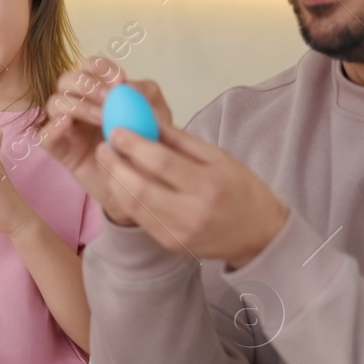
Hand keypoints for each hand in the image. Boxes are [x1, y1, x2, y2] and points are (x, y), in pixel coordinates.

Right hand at [40, 57, 172, 226]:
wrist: (141, 184)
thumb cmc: (145, 147)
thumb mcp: (156, 118)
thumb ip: (145, 98)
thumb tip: (126, 86)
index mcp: (100, 91)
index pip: (89, 66)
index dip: (100, 67)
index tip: (119, 79)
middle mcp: (79, 103)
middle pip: (67, 79)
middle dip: (87, 85)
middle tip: (109, 99)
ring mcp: (67, 126)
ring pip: (54, 103)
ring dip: (77, 105)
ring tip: (101, 119)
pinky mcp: (60, 149)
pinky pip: (44, 135)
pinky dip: (53, 127)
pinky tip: (69, 125)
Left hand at [101, 123, 288, 267]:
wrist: (259, 236)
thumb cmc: (242, 190)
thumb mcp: (220, 157)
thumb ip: (181, 140)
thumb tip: (147, 120)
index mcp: (208, 185)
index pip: (161, 162)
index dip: (134, 144)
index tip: (117, 130)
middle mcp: (192, 212)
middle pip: (140, 187)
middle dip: (114, 164)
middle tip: (104, 146)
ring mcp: (178, 232)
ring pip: (133, 205)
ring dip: (113, 181)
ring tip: (106, 161)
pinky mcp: (169, 243)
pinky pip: (138, 218)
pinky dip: (124, 198)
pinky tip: (118, 182)